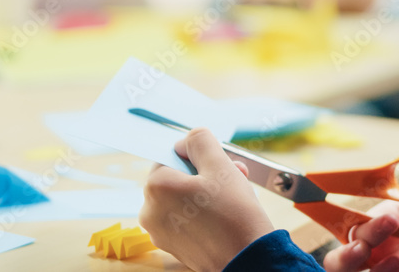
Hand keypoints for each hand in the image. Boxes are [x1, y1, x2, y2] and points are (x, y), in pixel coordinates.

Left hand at [139, 128, 275, 271]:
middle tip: (233, 175)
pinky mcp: (172, 245)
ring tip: (233, 195)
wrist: (247, 258)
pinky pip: (184, 218)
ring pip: (182, 198)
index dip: (198, 157)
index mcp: (157, 187)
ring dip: (206, 192)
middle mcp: (150, 210)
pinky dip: (201, 212)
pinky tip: (224, 214)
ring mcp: (160, 231)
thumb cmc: (235, 213)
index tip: (218, 165)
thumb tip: (187, 141)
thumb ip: (200, 142)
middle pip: (177, 178)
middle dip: (205, 174)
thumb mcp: (220, 165)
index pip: (172, 156)